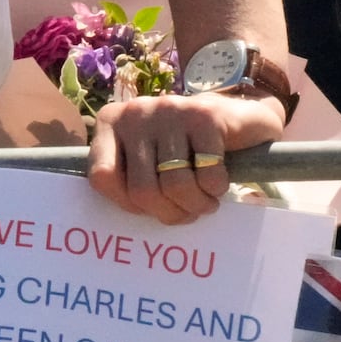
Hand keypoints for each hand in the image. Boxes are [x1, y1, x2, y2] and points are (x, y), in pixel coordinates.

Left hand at [87, 91, 284, 224]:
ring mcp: (169, 110)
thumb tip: (117, 231)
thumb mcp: (144, 162)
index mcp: (111, 122)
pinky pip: (207, 175)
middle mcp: (135, 111)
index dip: (129, 203)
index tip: (150, 205)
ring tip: (205, 201)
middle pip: (142, 189)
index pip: (102, 177)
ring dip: (196, 205)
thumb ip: (125, 182)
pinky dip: (216, 189)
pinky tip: (218, 181)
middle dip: (170, 213)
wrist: (238, 118)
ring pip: (175, 185)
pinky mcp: (204, 115)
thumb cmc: (184, 152)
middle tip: (187, 212)